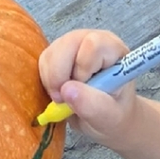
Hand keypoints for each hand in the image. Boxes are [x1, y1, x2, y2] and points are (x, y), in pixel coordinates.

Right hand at [38, 29, 137, 146]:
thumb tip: (66, 90)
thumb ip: (92, 105)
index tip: (82, 94)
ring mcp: (75, 44)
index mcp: (114, 50)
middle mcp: (94, 40)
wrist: (106, 118)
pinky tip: (59, 91)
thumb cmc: (115, 115)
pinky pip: (44, 59)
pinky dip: (46, 79)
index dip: (82, 70)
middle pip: (68, 43)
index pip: (93, 45)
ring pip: (52, 52)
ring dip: (51, 79)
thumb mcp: (109, 118)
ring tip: (64, 99)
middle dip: (60, 74)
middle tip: (64, 99)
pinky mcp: (60, 52)